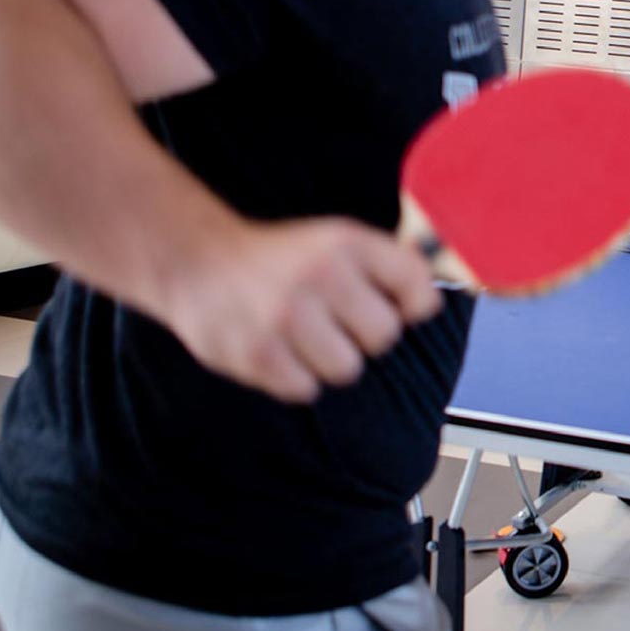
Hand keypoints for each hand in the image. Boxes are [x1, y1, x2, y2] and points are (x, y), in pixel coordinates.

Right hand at [157, 217, 443, 403]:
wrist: (199, 263)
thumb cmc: (281, 258)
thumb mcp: (337, 240)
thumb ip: (390, 266)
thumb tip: (430, 305)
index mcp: (346, 243)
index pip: (417, 286)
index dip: (411, 305)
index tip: (394, 306)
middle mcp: (320, 274)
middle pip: (384, 337)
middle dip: (365, 336)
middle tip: (336, 322)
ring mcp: (286, 316)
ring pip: (347, 370)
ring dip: (330, 361)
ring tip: (305, 338)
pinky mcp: (258, 354)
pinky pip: (306, 390)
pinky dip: (296, 378)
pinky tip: (279, 351)